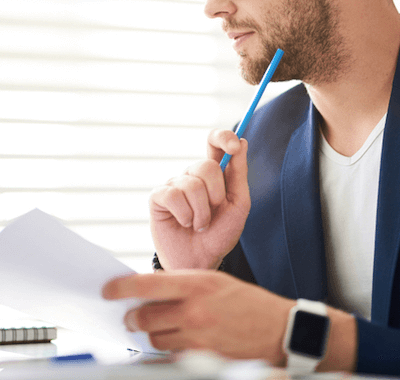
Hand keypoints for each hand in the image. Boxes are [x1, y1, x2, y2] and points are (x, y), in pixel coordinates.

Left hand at [103, 270, 293, 364]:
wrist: (279, 329)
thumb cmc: (246, 302)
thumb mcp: (215, 281)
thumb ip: (182, 285)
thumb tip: (148, 289)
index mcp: (196, 284)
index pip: (146, 284)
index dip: (120, 288)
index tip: (107, 291)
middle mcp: (194, 310)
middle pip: (144, 316)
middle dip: (133, 317)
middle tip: (132, 316)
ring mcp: (198, 337)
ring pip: (155, 338)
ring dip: (152, 334)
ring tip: (162, 328)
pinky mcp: (203, 359)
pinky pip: (171, 356)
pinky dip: (168, 350)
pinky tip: (177, 342)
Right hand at [149, 130, 249, 269]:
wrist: (201, 260)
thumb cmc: (220, 234)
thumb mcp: (238, 204)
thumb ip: (239, 173)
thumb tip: (241, 141)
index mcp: (214, 173)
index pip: (214, 141)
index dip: (223, 137)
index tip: (234, 146)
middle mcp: (192, 175)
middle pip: (205, 165)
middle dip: (216, 194)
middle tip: (214, 212)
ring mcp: (174, 185)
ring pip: (191, 184)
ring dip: (201, 212)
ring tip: (199, 225)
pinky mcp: (158, 197)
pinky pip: (173, 195)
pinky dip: (185, 215)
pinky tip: (184, 223)